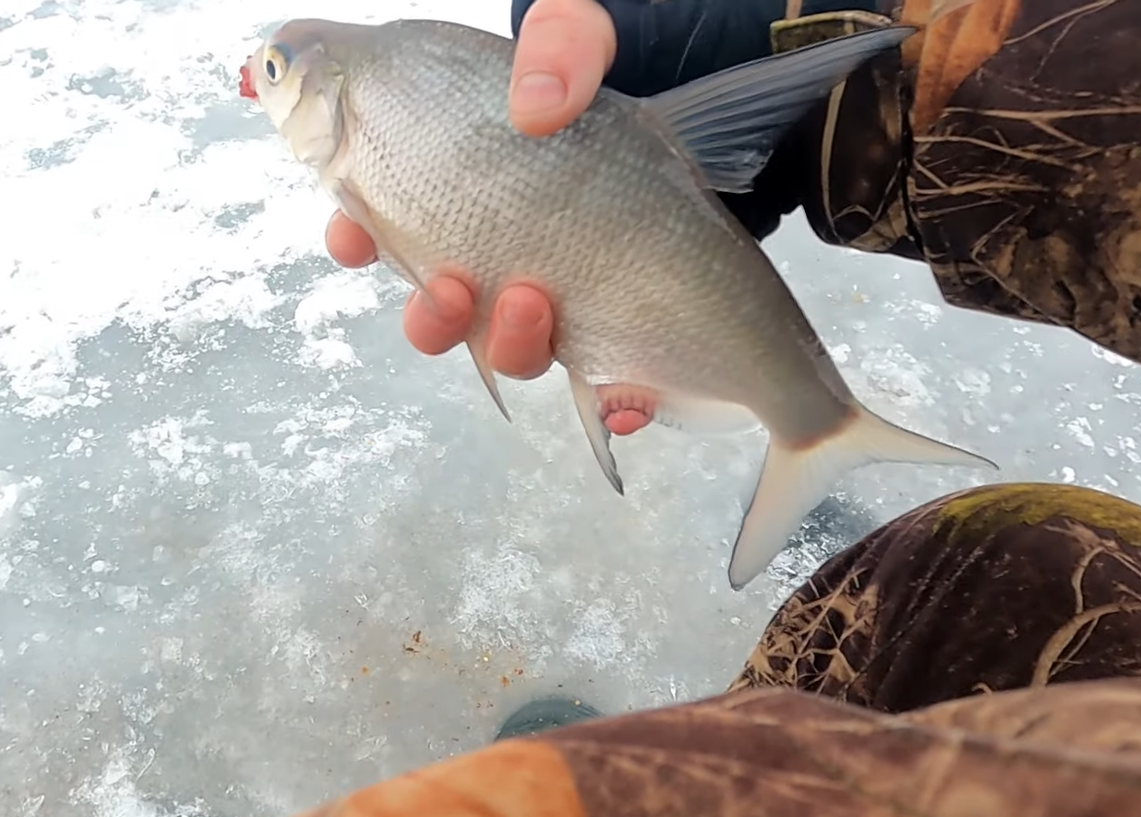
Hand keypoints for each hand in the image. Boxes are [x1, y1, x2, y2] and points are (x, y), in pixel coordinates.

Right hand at [326, 0, 625, 404]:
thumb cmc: (648, 66)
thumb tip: (537, 105)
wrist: (737, 98)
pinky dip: (613, 406)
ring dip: (509, 348)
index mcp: (480, 184)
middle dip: (432, 318)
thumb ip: (562, 41)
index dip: (361, 236)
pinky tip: (624, 398)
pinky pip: (613, 391)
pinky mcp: (634, 330)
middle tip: (450, 288)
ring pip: (519, 353)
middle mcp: (516, 248)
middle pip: (449, 311)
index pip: (394, 221)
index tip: (354, 235)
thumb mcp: (594, 33)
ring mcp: (573, 295)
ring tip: (533, 304)